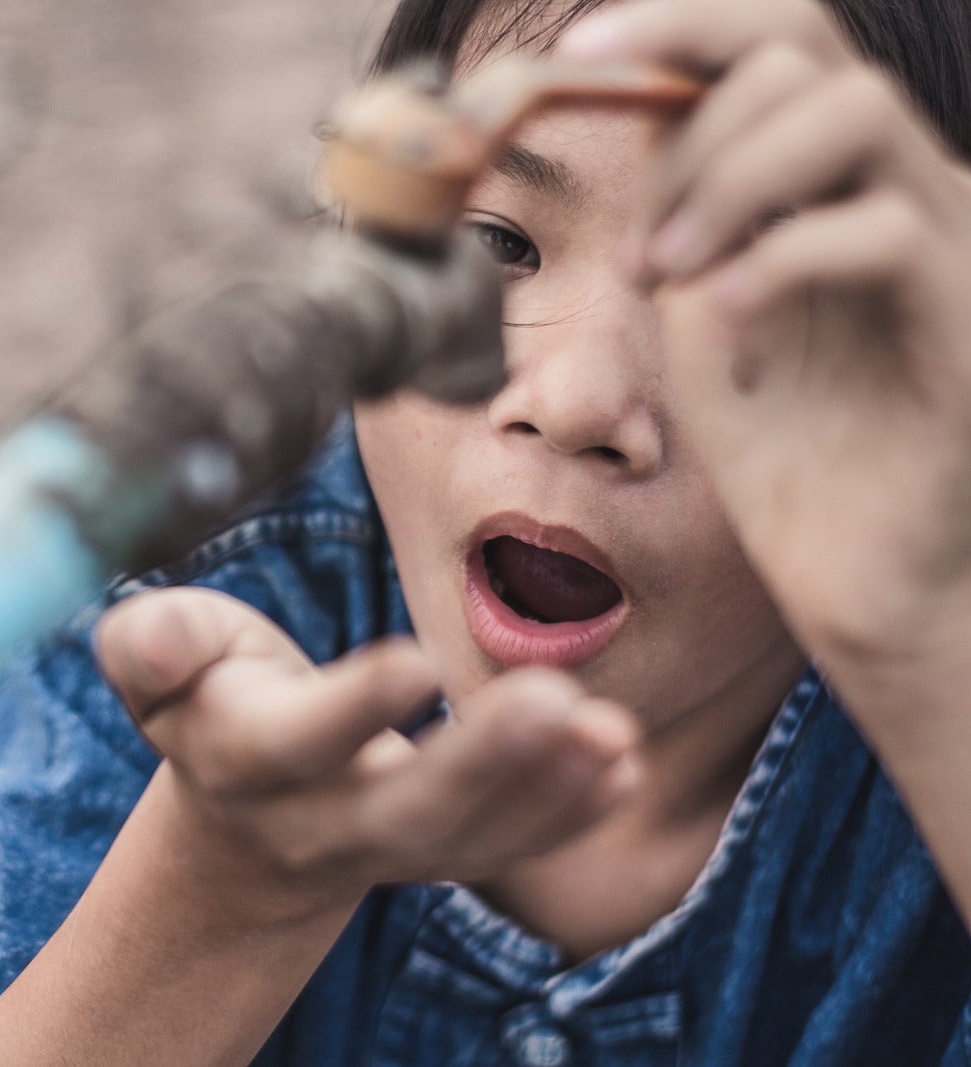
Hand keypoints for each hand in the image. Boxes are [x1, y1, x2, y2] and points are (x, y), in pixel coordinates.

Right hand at [94, 587, 638, 921]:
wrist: (243, 812)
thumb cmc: (208, 698)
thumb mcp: (159, 661)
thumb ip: (151, 642)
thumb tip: (155, 638)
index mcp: (244, 759)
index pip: (298, 742)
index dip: (353, 708)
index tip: (419, 659)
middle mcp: (318, 821)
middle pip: (403, 810)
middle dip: (481, 763)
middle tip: (556, 701)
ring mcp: (388, 848)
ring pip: (471, 837)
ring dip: (547, 790)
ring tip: (611, 735)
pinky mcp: (442, 853)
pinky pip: (508, 846)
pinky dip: (570, 813)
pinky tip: (623, 765)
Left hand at [558, 0, 970, 719]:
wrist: (853, 568)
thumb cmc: (781, 445)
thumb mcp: (700, 308)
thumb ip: (678, 215)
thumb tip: (633, 123)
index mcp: (837, 181)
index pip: (783, 39)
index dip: (684, 22)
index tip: (581, 46)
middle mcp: (905, 187)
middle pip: (812, 56)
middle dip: (695, 136)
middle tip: (642, 255)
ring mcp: (946, 245)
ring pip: (857, 112)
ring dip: (733, 179)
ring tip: (669, 273)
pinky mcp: (963, 318)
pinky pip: (885, 231)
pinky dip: (778, 261)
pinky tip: (726, 324)